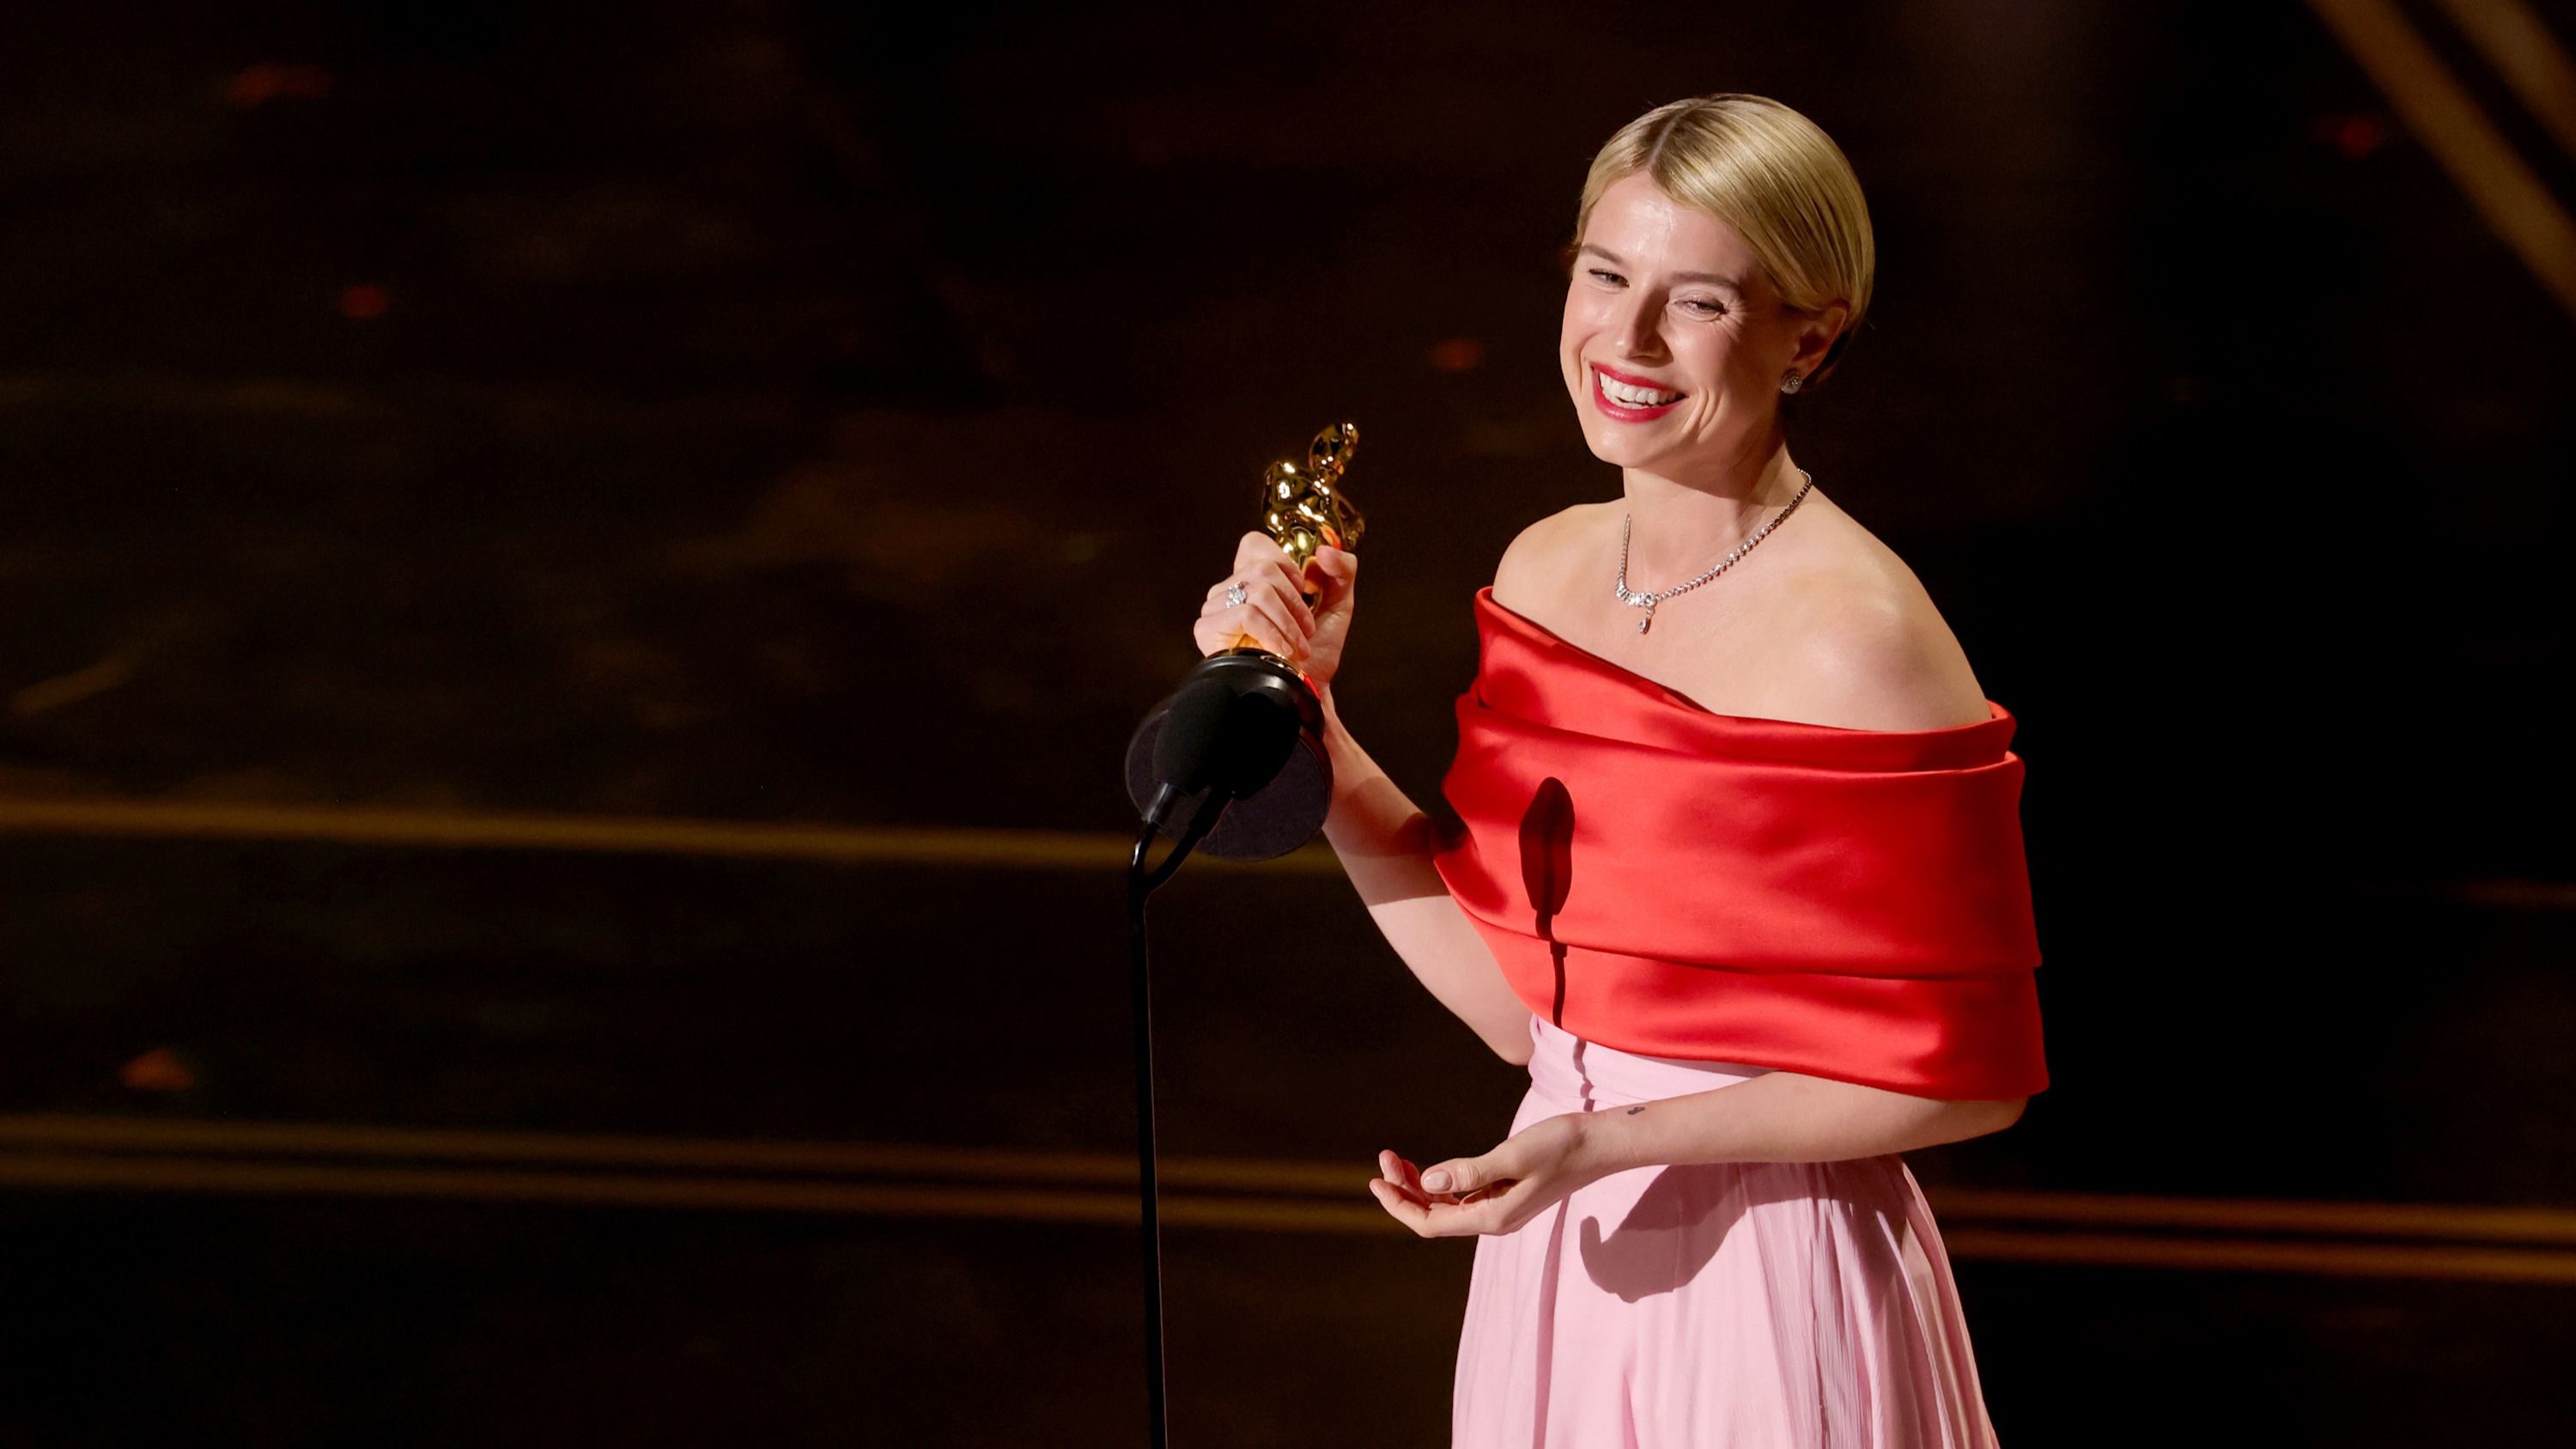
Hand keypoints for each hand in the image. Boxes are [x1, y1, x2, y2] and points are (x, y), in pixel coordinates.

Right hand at [1192, 534, 1358, 687]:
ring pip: (1258, 590)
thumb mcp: (1339, 605)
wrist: (1303, 693)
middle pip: (1264, 568)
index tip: (1302, 592)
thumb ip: (1342, 570)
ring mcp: (1215, 607)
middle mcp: (1229, 589)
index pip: (1254, 544)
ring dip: (1288, 622)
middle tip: (1306, 629)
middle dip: (1295, 602)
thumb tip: (1323, 551)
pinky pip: (1246, 613)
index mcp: (1253, 579)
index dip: (1285, 565)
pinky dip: (1273, 632)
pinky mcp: (1208, 628)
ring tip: (1297, 646)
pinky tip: (1282, 651)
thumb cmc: (1316, 654)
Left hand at [1366, 1113, 1602, 1237]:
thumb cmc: (1560, 1146)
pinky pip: (1461, 1197)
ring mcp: (1499, 1209)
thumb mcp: (1513, 1155)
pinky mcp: (1505, 1196)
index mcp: (1493, 1217)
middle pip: (1434, 1216)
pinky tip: (1429, 1169)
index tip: (1375, 1181)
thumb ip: (1471, 1171)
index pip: (1430, 1223)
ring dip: (1419, 1187)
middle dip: (1404, 1191)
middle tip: (1385, 1158)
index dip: (1399, 1205)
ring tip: (1397, 1160)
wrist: (1598, 1144)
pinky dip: (1440, 1184)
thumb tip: (1430, 1180)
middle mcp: (1493, 1220)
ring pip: (1446, 1206)